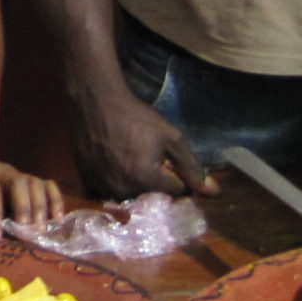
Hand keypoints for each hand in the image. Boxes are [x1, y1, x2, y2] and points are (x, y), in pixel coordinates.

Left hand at [0, 149, 62, 233]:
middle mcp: (2, 171)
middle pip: (19, 182)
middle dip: (24, 207)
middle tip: (25, 233)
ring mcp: (17, 174)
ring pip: (35, 183)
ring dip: (40, 206)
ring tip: (39, 231)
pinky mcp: (28, 180)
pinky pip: (47, 184)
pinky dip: (55, 199)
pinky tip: (57, 218)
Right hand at [69, 89, 212, 199]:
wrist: (95, 103)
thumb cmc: (136, 118)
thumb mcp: (171, 137)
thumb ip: (192, 167)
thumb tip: (213, 192)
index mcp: (146, 181)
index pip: (177, 191)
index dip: (177, 175)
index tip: (170, 160)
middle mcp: (123, 191)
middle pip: (153, 197)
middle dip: (156, 182)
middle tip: (149, 157)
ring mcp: (102, 188)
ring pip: (131, 196)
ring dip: (136, 184)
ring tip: (130, 159)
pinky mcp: (88, 183)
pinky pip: (110, 192)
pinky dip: (116, 182)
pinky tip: (114, 163)